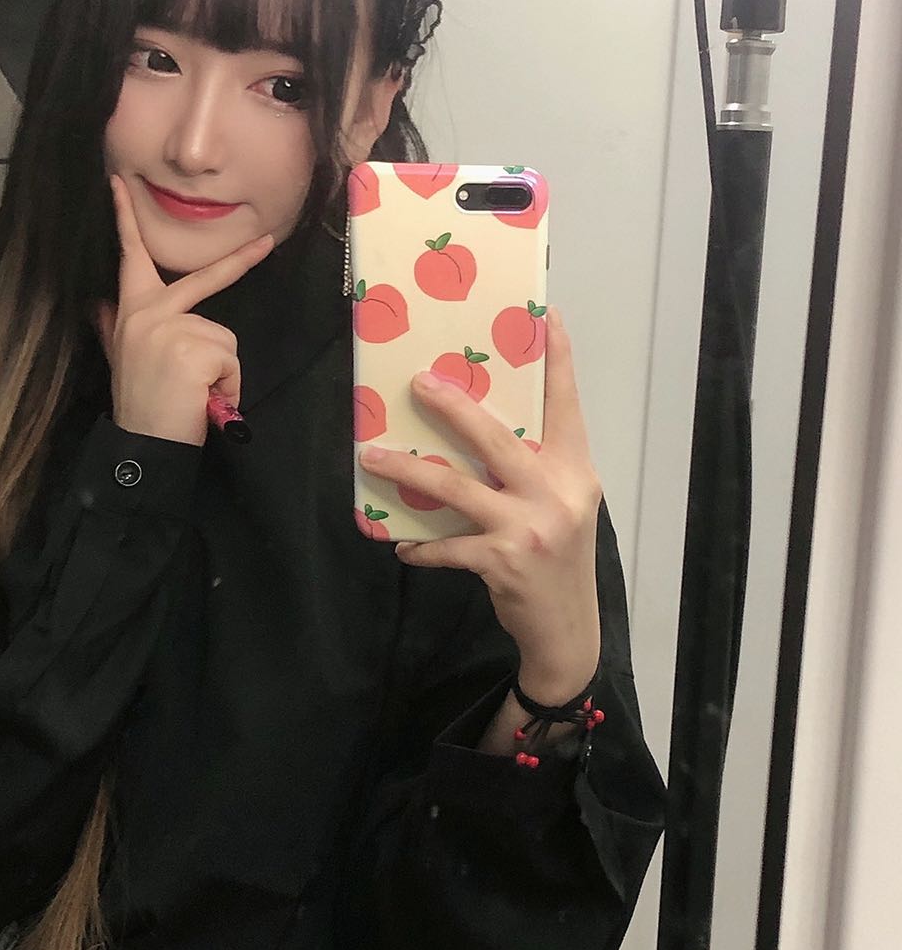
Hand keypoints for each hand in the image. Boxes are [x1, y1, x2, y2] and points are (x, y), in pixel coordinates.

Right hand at [95, 174, 273, 445]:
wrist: (143, 444)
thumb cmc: (139, 404)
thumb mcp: (120, 359)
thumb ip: (112, 328)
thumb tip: (97, 304)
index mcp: (131, 311)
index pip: (130, 258)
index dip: (124, 220)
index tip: (118, 183)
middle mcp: (148, 312)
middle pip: (204, 278)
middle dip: (241, 259)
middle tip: (268, 240)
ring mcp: (171, 327)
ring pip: (225, 337)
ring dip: (221, 371)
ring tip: (196, 394)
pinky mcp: (194, 347)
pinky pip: (231, 360)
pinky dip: (227, 386)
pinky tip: (202, 400)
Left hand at [357, 307, 601, 704]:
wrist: (568, 632)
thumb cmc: (558, 561)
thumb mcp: (563, 507)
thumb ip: (534, 470)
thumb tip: (475, 431)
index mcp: (576, 471)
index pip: (567, 405)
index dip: (558, 360)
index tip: (546, 317)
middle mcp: (558, 492)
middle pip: (498, 437)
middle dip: (454, 406)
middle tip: (418, 382)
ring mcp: (531, 527)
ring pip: (458, 486)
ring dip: (409, 470)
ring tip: (372, 456)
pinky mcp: (503, 561)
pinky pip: (447, 545)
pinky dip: (420, 546)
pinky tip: (401, 545)